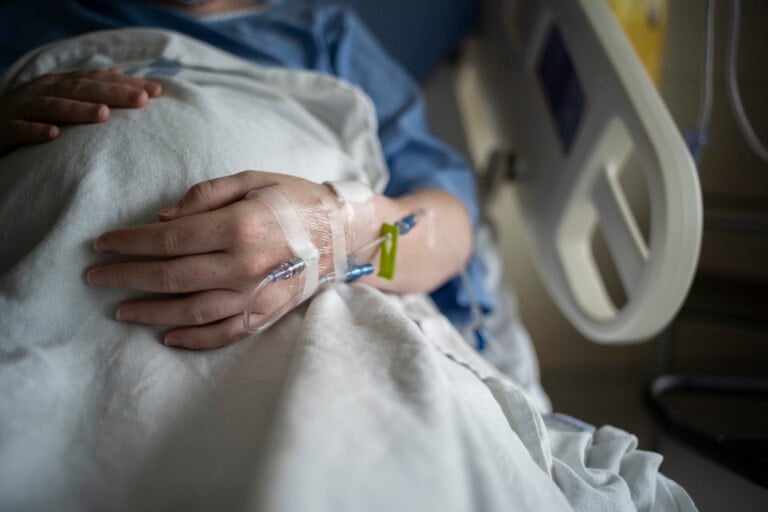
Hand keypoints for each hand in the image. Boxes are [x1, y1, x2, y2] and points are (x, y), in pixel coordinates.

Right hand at [0, 68, 161, 155]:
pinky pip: (20, 130)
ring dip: (77, 110)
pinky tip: (53, 135)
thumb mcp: (60, 95)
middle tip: (143, 100)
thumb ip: (88, 85)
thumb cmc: (30, 113)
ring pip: (52, 107)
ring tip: (103, 115)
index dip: (126, 84)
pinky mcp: (5, 130)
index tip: (157, 91)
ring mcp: (23, 109)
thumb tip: (119, 72)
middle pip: (81, 90)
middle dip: (112, 93)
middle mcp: (43, 92)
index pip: (97, 80)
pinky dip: (36, 131)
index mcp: (60, 85)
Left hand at [87, 171, 350, 349]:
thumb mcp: (252, 179)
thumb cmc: (296, 198)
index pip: (168, 239)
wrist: (345, 230)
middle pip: (171, 278)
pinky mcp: (269, 313)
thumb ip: (205, 195)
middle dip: (126, 277)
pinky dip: (193, 340)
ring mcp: (258, 295)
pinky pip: (224, 334)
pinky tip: (167, 337)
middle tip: (96, 277)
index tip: (102, 243)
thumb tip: (163, 218)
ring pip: (191, 312)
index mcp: (240, 226)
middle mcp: (246, 265)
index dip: (129, 243)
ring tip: (121, 310)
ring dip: (150, 312)